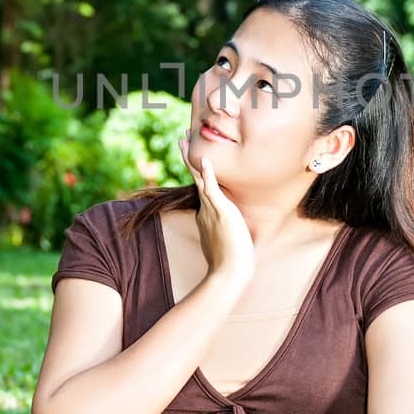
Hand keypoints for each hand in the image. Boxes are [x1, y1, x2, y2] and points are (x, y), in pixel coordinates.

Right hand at [178, 133, 255, 283]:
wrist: (229, 273)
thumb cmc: (231, 264)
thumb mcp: (226, 245)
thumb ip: (225, 237)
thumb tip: (231, 238)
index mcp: (206, 215)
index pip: (202, 189)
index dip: (198, 173)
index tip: (196, 160)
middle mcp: (204, 210)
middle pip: (195, 178)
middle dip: (188, 158)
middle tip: (182, 140)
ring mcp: (210, 209)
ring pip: (198, 179)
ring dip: (191, 158)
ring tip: (184, 140)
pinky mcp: (220, 210)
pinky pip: (211, 188)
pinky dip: (207, 173)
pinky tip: (205, 159)